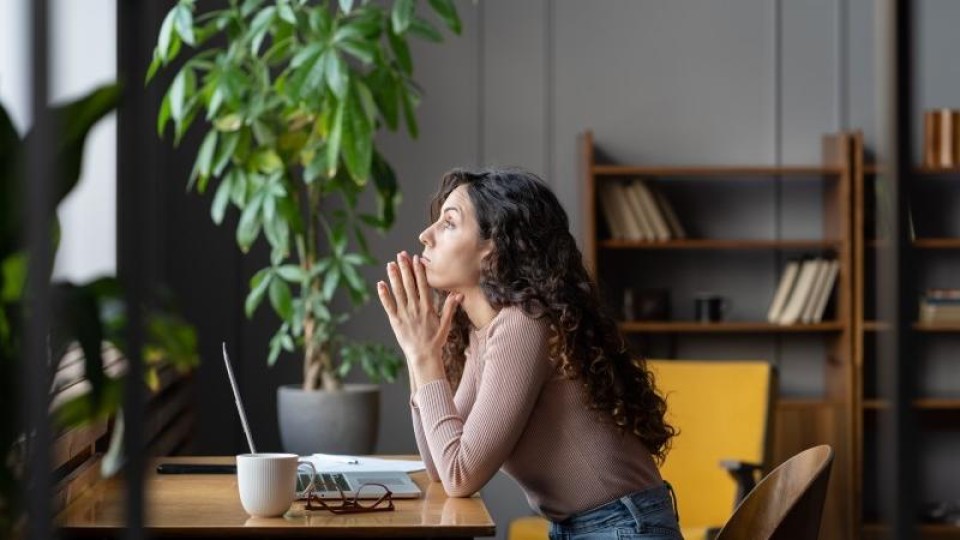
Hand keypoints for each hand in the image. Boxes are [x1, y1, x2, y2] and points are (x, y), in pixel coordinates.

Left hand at [377, 251, 461, 368]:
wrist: (424, 356)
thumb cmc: (435, 341)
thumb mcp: (446, 324)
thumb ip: (450, 308)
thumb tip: (458, 294)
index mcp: (428, 307)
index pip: (423, 285)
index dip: (419, 271)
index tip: (416, 259)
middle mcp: (415, 308)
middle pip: (409, 284)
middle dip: (405, 268)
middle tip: (401, 254)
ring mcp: (404, 314)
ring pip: (398, 292)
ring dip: (394, 277)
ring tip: (390, 264)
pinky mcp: (395, 321)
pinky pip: (388, 306)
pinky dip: (384, 295)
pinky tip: (380, 284)